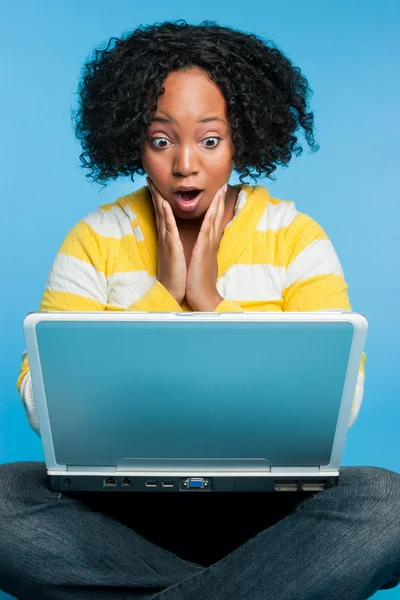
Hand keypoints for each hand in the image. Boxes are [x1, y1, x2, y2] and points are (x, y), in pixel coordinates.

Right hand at [147, 177, 186, 303]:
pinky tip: (163, 203)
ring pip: (162, 216)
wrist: (174, 292)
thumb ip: (175, 245)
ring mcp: (167, 242)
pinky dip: (166, 215)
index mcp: (168, 239)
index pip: (164, 215)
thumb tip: (175, 238)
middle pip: (159, 211)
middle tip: (149, 178)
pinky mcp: (171, 248)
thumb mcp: (177, 256)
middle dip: (155, 194)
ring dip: (158, 198)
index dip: (159, 200)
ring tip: (153, 183)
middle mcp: (165, 238)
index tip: (156, 186)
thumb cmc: (178, 276)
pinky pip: (169, 229)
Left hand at [186, 183, 227, 310]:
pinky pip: (206, 230)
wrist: (203, 296)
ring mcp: (209, 245)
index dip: (217, 207)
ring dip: (217, 203)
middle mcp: (211, 243)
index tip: (219, 194)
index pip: (214, 222)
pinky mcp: (203, 250)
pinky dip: (208, 217)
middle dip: (220, 200)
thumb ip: (205, 253)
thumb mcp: (202, 263)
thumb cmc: (200, 282)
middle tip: (224, 184)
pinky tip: (211, 206)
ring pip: (214, 220)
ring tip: (221, 189)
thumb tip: (206, 248)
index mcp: (209, 245)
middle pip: (217, 217)